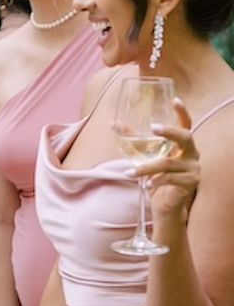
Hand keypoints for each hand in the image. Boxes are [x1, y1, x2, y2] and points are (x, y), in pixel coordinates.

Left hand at [138, 98, 198, 227]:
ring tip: (129, 173)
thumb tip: (113, 122)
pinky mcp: (191, 183)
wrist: (165, 206)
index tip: (175, 99)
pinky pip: (169, 178)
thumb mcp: (145, 157)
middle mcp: (192, 153)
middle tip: (152, 128)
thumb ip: (134, 140)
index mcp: (182, 145)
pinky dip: (154, 181)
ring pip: (168, 163)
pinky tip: (146, 185)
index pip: (187, 124)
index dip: (182, 112)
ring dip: (146, 168)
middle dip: (169, 131)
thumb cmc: (155, 178)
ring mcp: (193, 168)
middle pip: (186, 137)